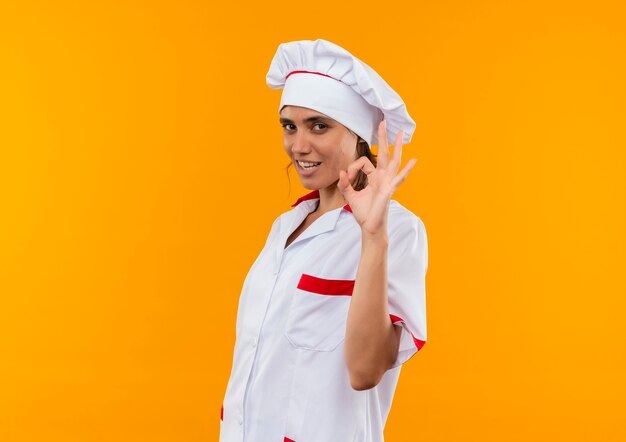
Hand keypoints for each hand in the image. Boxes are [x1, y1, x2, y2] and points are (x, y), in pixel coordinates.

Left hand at [337, 120, 416, 234]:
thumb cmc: (363, 212)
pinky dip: (406, 170)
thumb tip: (342, 172)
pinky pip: (398, 178)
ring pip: (393, 161)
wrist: (369, 227)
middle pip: (383, 153)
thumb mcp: (350, 196)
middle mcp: (382, 177)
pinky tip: (414, 160)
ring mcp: (388, 182)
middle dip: (382, 138)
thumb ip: (344, 184)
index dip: (353, 168)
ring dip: (397, 147)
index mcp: (374, 177)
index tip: (347, 177)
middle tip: (382, 122)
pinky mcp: (389, 190)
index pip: (364, 162)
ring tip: (401, 134)